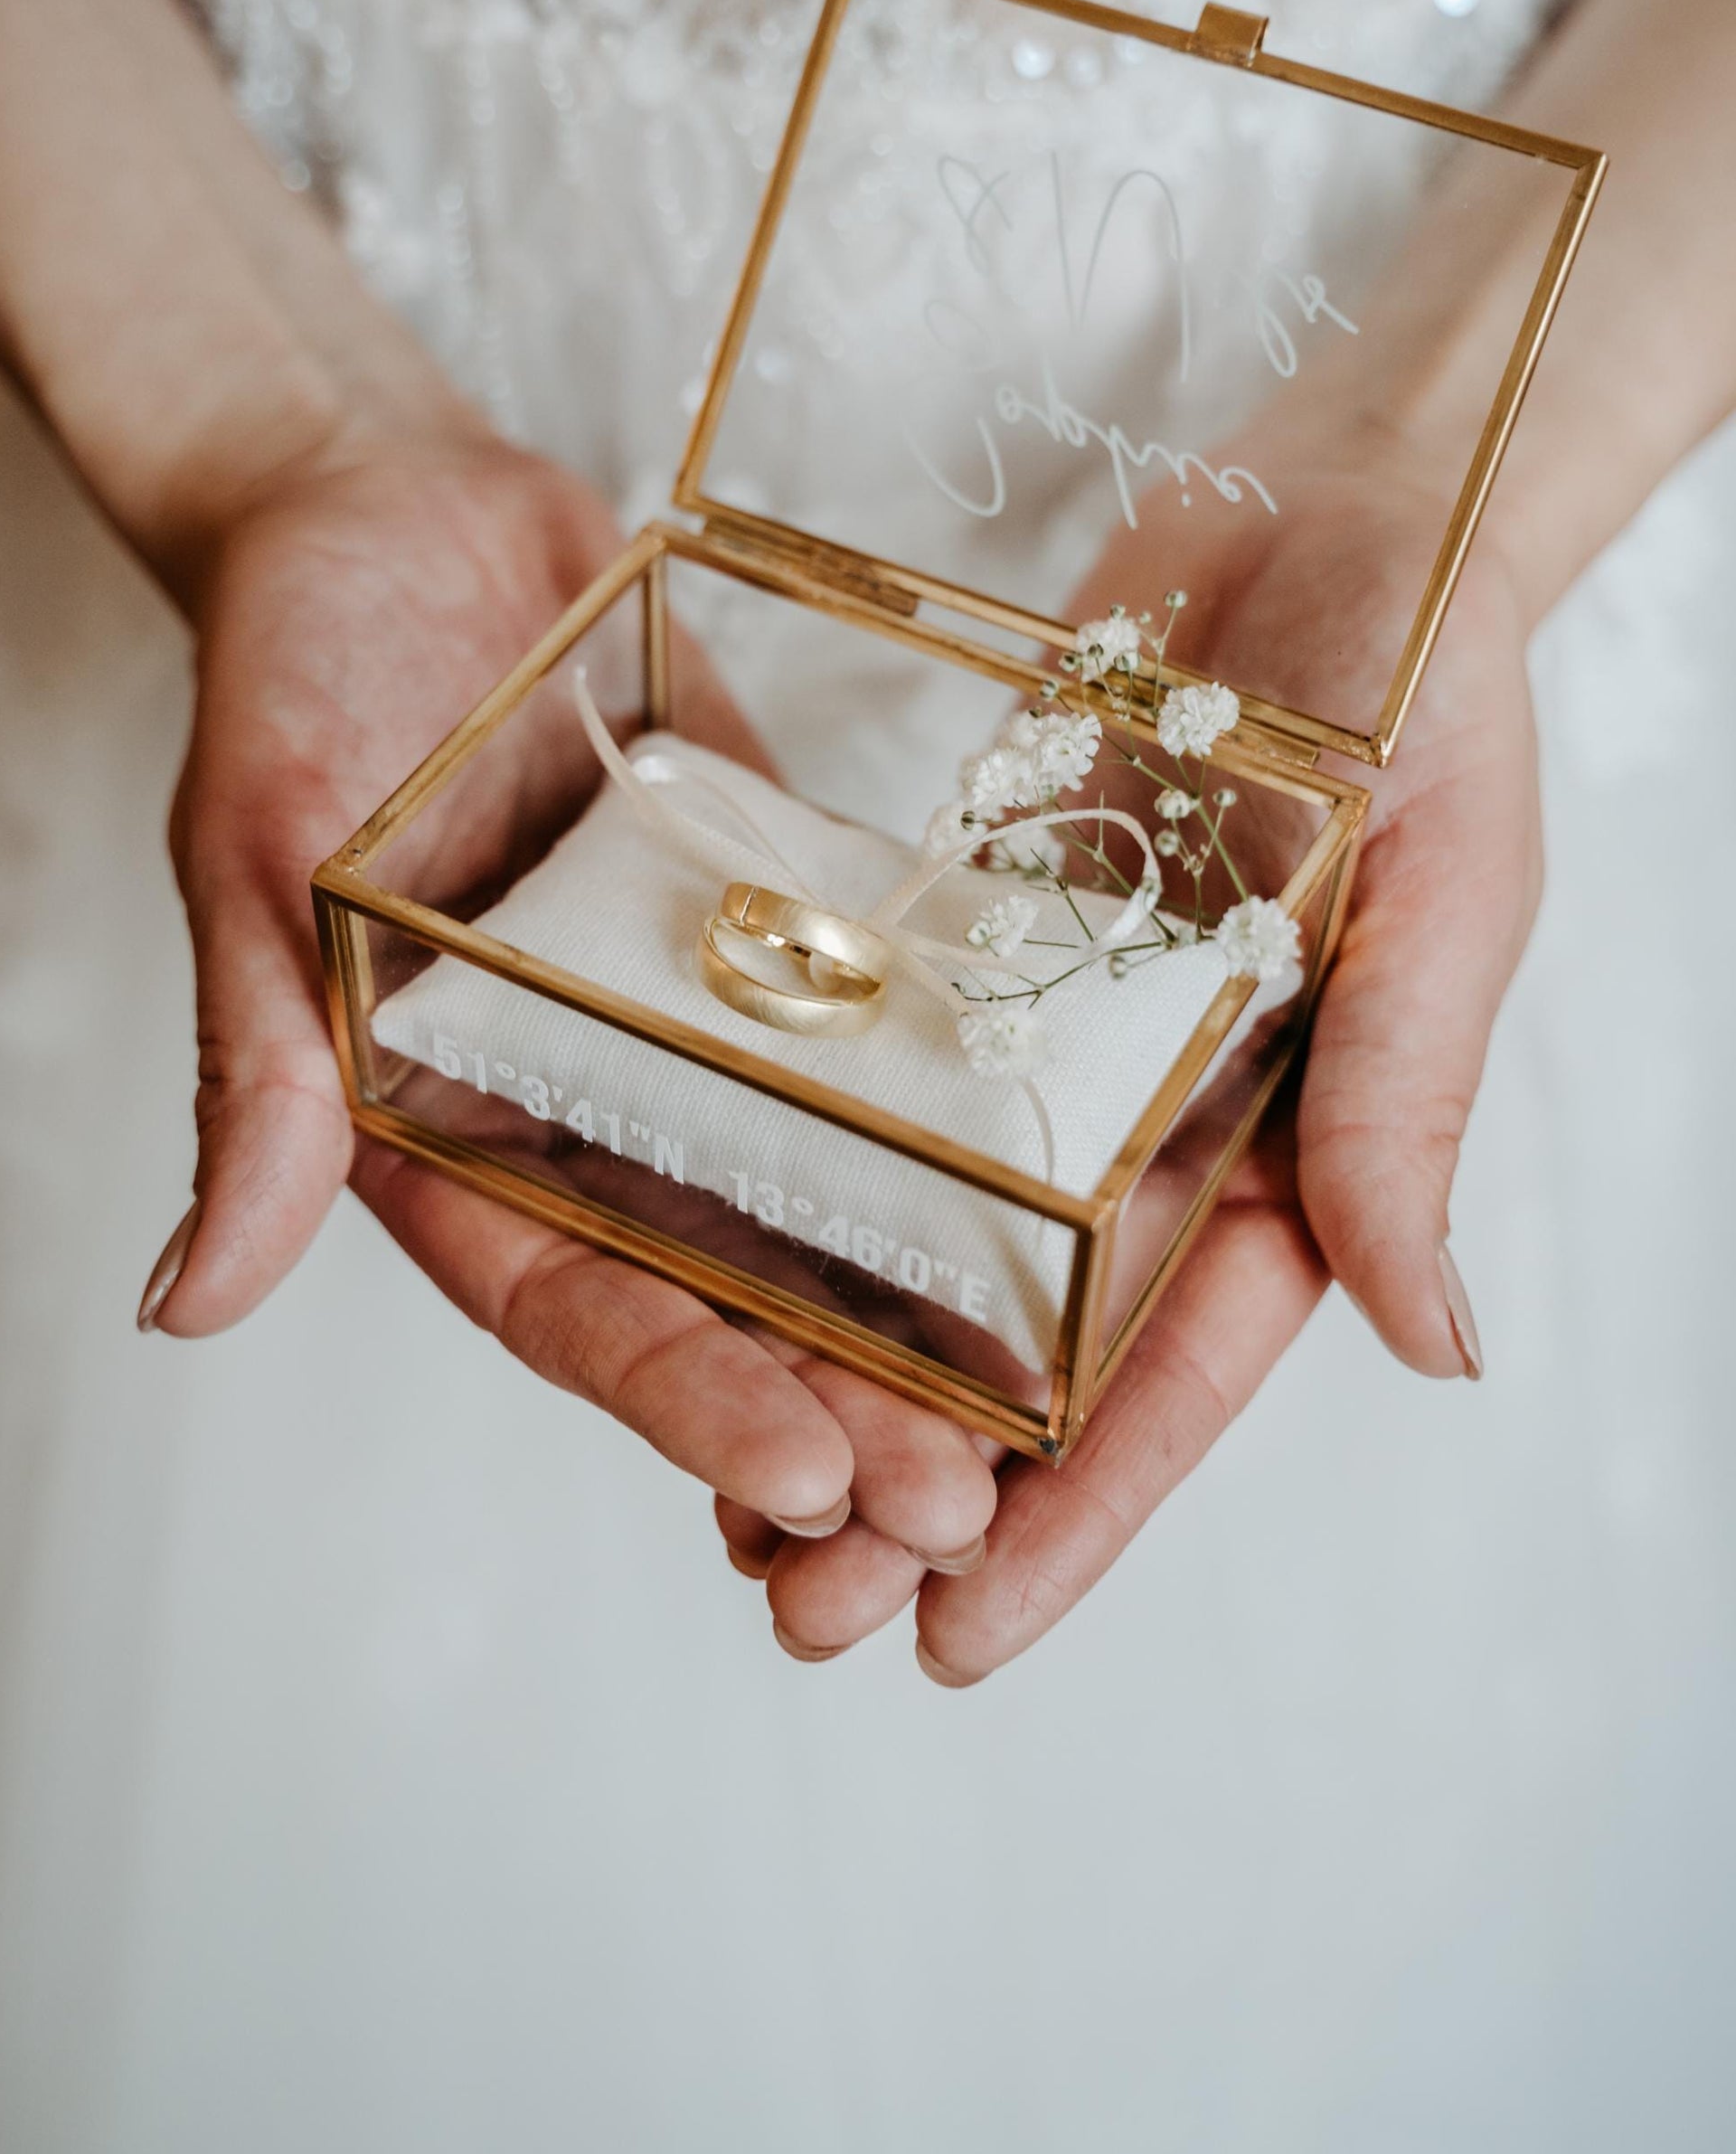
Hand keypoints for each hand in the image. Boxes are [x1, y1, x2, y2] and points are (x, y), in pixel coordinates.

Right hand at [144, 387, 998, 1564]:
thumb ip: (264, 1080)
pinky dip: (962, 1120)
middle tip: (957, 1504)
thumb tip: (182, 1305)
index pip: (574, 1305)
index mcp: (453, 1131)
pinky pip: (877, 1038)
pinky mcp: (777, 932)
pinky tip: (1068, 1190)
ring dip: (917, 1311)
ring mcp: (692, 1029)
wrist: (398, 510)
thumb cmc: (291, 674)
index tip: (796, 1480)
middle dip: (836, 1405)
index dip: (682, 1400)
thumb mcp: (260, 867)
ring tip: (1032, 1410)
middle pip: (721, 1293)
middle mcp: (587, 1107)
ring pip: (819, 1200)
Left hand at [718, 460, 1538, 1674]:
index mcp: (1292, 1150)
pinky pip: (888, 1098)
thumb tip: (1439, 1349)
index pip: (1178, 1380)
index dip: (1074, 1523)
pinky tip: (715, 1272)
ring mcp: (1063, 1049)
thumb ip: (1402, 1112)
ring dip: (845, 1376)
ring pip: (944, 1256)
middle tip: (791, 1611)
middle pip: (1037, 1355)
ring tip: (726, 1507)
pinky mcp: (980, 957)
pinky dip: (814, 1196)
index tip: (956, 1644)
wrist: (1329, 509)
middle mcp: (1168, 1128)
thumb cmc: (1422, 691)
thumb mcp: (1433, 904)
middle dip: (922, 1494)